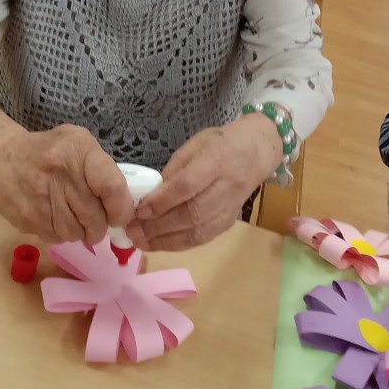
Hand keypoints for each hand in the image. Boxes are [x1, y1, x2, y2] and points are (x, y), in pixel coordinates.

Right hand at [0, 122, 134, 243]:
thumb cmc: (47, 149)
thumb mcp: (77, 143)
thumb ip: (101, 168)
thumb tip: (121, 204)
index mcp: (78, 151)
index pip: (111, 186)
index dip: (121, 208)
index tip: (120, 216)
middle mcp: (61, 174)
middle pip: (94, 217)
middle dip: (101, 226)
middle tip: (97, 221)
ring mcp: (41, 198)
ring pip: (75, 233)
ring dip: (81, 233)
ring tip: (75, 218)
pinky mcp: (26, 217)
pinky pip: (55, 238)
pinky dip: (61, 234)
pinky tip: (56, 219)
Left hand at [127, 114, 281, 251]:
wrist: (256, 153)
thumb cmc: (221, 144)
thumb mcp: (194, 145)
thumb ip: (174, 170)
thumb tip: (151, 196)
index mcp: (216, 161)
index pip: (187, 186)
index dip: (161, 201)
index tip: (138, 210)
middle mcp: (226, 187)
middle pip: (191, 213)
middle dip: (158, 226)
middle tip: (133, 231)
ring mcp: (230, 208)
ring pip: (197, 231)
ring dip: (165, 241)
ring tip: (141, 242)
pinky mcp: (229, 222)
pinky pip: (203, 238)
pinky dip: (179, 244)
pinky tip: (159, 244)